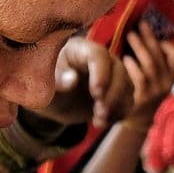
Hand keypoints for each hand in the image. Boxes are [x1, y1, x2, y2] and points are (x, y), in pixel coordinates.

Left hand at [50, 25, 173, 130]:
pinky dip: (117, 114)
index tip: (96, 93)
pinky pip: (127, 100)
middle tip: (100, 111)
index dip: (101, 72)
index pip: (98, 54)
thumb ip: (58, 81)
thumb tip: (72, 78)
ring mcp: (112, 74)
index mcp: (80, 50)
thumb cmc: (47, 88)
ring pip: (127, 85)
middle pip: (118, 69)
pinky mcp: (118, 91)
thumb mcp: (46, 86)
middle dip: (112, 93)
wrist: (56, 102)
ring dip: (116, 105)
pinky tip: (101, 122)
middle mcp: (101, 59)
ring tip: (98, 120)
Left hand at [115, 21, 173, 129]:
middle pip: (160, 55)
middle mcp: (167, 83)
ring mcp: (156, 91)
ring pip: (150, 65)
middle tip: (138, 25)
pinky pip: (140, 78)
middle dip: (149, 38)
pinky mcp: (143, 98)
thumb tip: (142, 34)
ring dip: (140, 47)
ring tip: (130, 35)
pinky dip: (133, 66)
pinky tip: (125, 58)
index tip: (153, 33)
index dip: (165, 42)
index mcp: (172, 75)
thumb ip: (153, 61)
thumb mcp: (155, 78)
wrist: (138, 121)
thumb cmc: (144, 92)